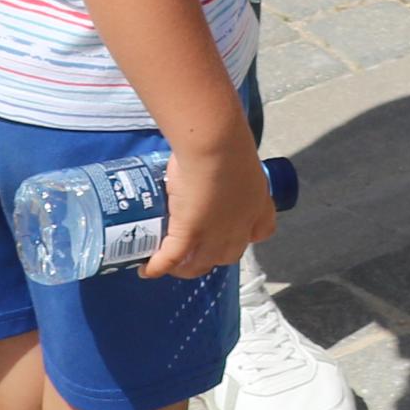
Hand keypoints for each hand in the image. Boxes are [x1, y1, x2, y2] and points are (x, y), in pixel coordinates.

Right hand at [139, 122, 277, 280]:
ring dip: (185, 267)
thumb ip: (224, 161)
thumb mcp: (234, 155)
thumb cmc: (225, 140)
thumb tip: (204, 153)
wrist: (214, 143)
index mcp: (257, 202)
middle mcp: (241, 225)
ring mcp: (216, 234)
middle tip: (195, 249)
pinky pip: (173, 258)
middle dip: (213, 256)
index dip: (246, 236)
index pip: (262, 231)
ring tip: (170, 263)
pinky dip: (158, 266)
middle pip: (229, 255)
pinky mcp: (190, 234)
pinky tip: (147, 269)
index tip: (233, 231)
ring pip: (201, 264)